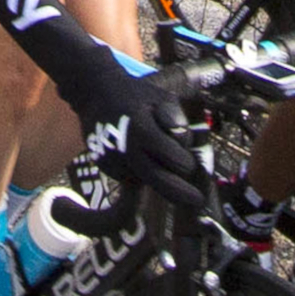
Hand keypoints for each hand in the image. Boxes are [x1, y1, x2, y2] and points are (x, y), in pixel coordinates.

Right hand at [78, 67, 203, 206]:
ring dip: (159, 177)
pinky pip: (131, 177)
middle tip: (198, 201)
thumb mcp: (159, 96)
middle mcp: (126, 149)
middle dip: (180, 193)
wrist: (95, 94)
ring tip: (156, 154)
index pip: (172, 157)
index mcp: (142, 129)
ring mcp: (113, 161)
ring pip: (145, 180)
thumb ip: (174, 117)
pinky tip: (139, 153)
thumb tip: (184, 139)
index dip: (186, 163)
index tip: (192, 164)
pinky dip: (141, 171)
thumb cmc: (134, 96)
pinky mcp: (106, 168)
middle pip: (158, 180)